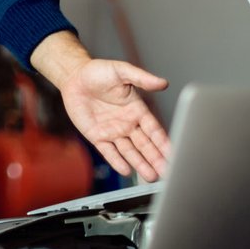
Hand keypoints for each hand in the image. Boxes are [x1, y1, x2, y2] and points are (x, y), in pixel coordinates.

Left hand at [32, 32, 170, 180]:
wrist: (74, 77)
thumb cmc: (98, 71)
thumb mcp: (121, 71)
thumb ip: (141, 78)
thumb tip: (163, 82)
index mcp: (137, 110)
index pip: (154, 129)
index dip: (164, 142)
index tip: (175, 153)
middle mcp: (127, 123)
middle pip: (145, 145)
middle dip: (156, 158)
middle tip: (168, 172)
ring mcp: (112, 131)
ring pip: (130, 151)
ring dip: (141, 164)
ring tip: (152, 177)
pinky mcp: (97, 136)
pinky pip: (109, 152)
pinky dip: (117, 161)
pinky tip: (127, 170)